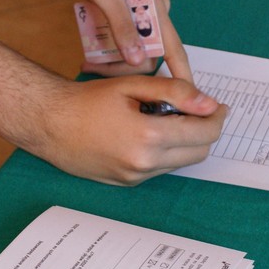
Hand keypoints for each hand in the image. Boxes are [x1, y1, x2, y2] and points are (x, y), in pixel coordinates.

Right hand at [28, 75, 225, 185]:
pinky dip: (166, 152)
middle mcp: (145, 163)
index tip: (218, 106)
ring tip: (169, 118)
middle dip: (206, 131)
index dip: (217, 118)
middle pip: (198, 152)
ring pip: (181, 162)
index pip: (204, 133)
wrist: (50, 124)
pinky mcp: (127, 183)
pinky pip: (160, 169)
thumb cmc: (87, 100)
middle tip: (200, 111)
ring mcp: (136, 176)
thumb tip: (208, 103)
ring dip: (185, 142)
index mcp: (149, 137)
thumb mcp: (132, 85)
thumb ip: (175, 92)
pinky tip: (150, 133)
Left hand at [61, 0, 193, 82]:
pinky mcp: (133, 7)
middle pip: (150, 52)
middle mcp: (156, 10)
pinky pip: (129, 34)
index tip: (186, 100)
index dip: (181, 76)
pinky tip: (94, 46)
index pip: (175, 49)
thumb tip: (139, 60)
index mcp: (156, 6)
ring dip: (116, 57)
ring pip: (137, 45)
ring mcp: (145, 8)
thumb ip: (122, 27)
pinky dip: (114, 45)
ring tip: (88, 58)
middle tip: (92, 67)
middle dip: (125, 66)